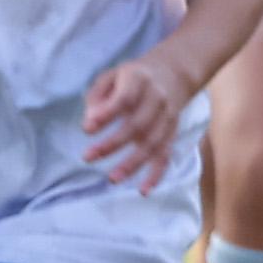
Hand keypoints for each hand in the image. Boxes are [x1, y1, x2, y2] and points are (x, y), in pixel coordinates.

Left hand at [80, 46, 203, 186]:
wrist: (175, 72)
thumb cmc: (134, 78)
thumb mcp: (113, 75)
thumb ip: (98, 96)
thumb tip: (90, 123)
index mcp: (140, 80)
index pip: (125, 99)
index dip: (107, 114)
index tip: (87, 129)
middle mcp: (158, 99)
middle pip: (138, 125)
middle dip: (112, 143)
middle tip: (88, 157)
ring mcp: (168, 118)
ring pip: (153, 143)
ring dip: (133, 163)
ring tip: (112, 179)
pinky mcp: (172, 133)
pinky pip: (166, 155)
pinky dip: (157, 174)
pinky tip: (144, 190)